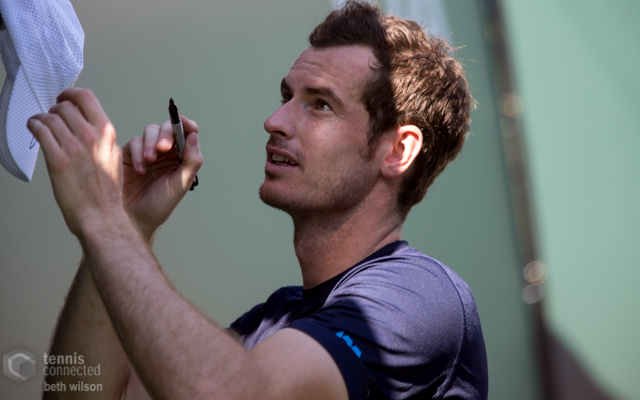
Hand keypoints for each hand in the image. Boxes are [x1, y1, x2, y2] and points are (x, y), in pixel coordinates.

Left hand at [27, 88, 123, 236]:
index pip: (85, 98)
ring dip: (42, 117)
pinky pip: (40, 130)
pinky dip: (34, 125)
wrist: (101, 215)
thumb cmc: (108, 193)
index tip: (64, 97)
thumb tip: (86, 125)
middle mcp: (91, 136)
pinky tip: (34, 128)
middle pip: (65, 106)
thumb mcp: (114, 157)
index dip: (70, 93)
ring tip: (40, 124)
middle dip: (55, 109)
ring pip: (50, 117)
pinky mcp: (57, 159)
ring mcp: (74, 147)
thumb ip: (101, 138)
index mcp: (107, 134)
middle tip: (52, 116)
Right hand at [121, 117, 202, 240]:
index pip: (187, 132)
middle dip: (166, 133)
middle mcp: (166, 152)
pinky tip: (140, 170)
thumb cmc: (159, 205)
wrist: (134, 219)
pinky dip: (138, 153)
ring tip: (150, 160)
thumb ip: (191, 161)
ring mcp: (147, 151)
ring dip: (151, 143)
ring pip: (150, 131)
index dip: (186, 124)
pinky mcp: (129, 155)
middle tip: (163, 147)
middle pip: (168, 128)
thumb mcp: (180, 184)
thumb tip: (194, 136)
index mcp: (182, 157)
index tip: (182, 123)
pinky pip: (135, 142)